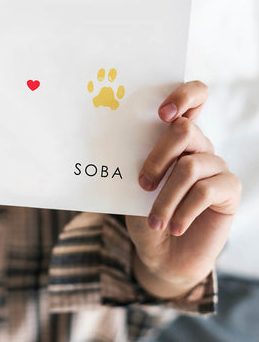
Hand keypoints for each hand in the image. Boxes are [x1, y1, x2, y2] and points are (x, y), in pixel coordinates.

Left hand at [126, 81, 240, 297]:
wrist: (162, 253)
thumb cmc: (143, 212)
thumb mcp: (133, 184)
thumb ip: (137, 159)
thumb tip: (117, 138)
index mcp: (175, 136)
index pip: (194, 96)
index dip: (184, 94)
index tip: (162, 112)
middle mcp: (199, 145)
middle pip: (184, 130)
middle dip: (157, 157)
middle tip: (142, 183)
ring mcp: (216, 166)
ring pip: (190, 167)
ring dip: (166, 198)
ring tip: (154, 221)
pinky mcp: (230, 190)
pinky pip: (206, 191)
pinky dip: (183, 211)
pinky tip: (174, 227)